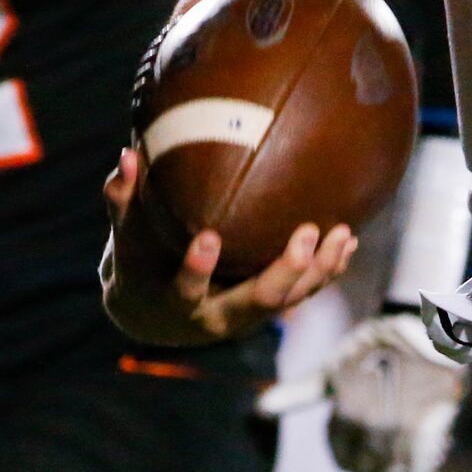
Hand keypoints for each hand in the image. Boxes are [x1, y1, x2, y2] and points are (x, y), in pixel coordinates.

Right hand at [99, 146, 356, 346]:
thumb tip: (128, 153)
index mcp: (177, 303)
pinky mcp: (267, 309)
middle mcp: (218, 318)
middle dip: (286, 270)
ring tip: (342, 233)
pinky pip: (303, 292)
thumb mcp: (125, 240)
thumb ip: (123, 200)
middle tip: (307, 234)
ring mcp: (248, 317)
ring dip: (320, 269)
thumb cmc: (137, 265)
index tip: (208, 238)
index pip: (186, 291)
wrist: (154, 314)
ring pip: (291, 299)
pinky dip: (327, 270)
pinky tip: (348, 242)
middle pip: (259, 301)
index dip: (197, 269)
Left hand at [273, 310, 464, 471]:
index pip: (341, 456)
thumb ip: (299, 394)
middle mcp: (370, 429)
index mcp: (345, 414)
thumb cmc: (375, 346)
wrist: (425, 328)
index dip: (347, 463)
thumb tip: (259, 409)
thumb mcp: (332, 367)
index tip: (353, 468)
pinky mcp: (429, 435)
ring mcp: (400, 434)